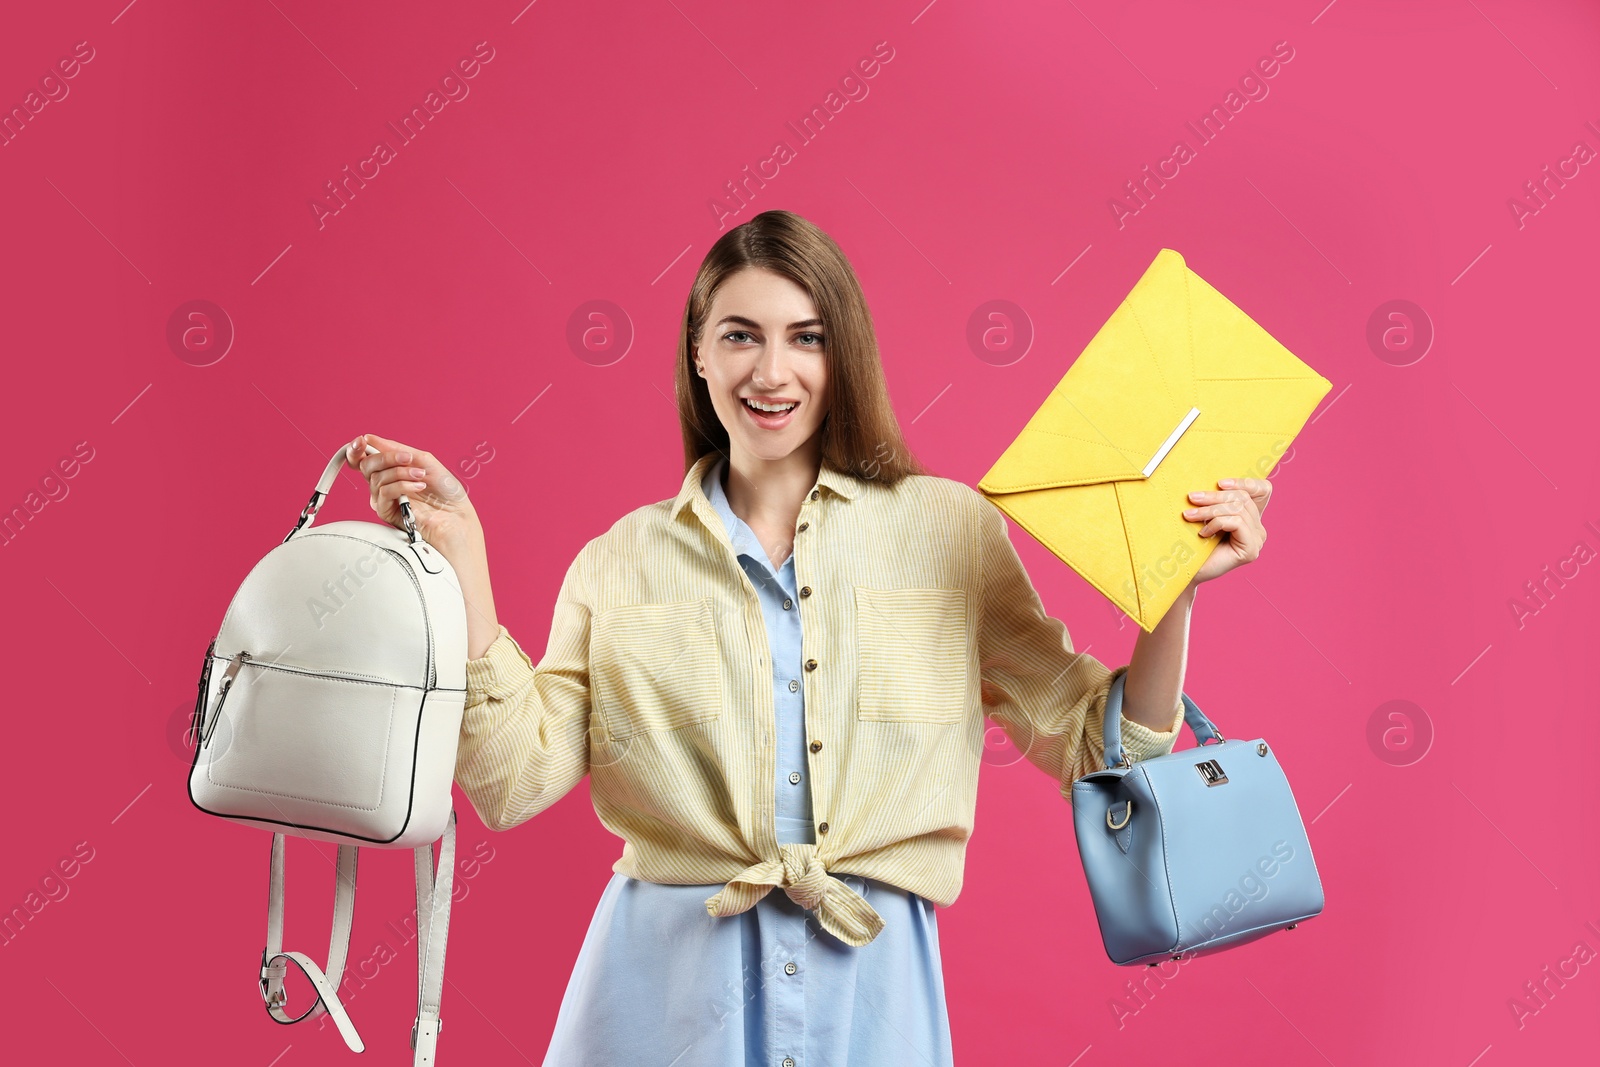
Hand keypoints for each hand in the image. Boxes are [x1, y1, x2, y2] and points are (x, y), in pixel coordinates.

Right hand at [344, 433, 478, 552]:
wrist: (456, 513)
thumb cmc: (444, 489)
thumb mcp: (423, 459)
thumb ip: (396, 449)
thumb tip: (370, 439)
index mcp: (389, 469)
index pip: (363, 458)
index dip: (356, 448)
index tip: (363, 441)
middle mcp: (383, 483)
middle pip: (366, 465)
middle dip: (387, 457)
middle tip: (407, 458)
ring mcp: (383, 498)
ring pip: (377, 478)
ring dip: (401, 473)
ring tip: (421, 476)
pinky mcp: (386, 512)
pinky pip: (384, 492)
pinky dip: (402, 486)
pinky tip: (418, 486)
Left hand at [1182, 476, 1270, 585]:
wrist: (1185, 572)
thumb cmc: (1192, 543)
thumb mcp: (1206, 515)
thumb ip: (1217, 500)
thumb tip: (1213, 479)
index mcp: (1252, 517)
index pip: (1263, 490)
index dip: (1244, 482)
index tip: (1219, 483)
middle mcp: (1259, 529)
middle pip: (1243, 498)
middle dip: (1214, 496)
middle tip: (1192, 498)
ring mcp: (1257, 540)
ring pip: (1238, 509)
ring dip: (1210, 510)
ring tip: (1189, 515)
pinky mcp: (1251, 550)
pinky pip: (1237, 522)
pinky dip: (1216, 523)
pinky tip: (1203, 533)